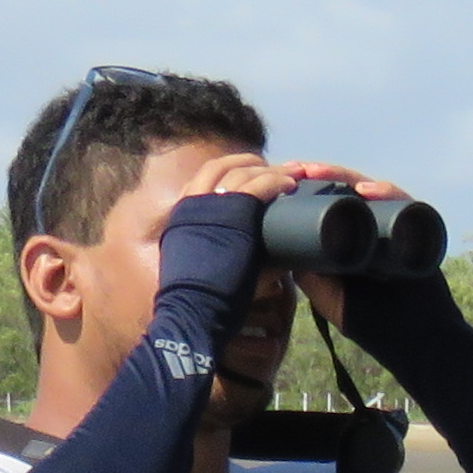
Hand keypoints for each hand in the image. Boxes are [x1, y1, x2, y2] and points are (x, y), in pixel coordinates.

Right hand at [175, 154, 394, 330]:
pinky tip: (291, 184)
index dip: (223, 174)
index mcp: (180, 215)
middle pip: (219, 167)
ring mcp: (211, 204)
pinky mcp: (234, 211)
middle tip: (268, 166)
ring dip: (268, 169)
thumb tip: (266, 263)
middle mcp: (192, 203)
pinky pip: (259, 185)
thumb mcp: (203, 269)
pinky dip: (277, 181)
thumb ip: (225, 259)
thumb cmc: (198, 301)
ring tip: (290, 172)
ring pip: (242, 172)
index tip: (242, 174)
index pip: (200, 181)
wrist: (193, 309)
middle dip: (245, 163)